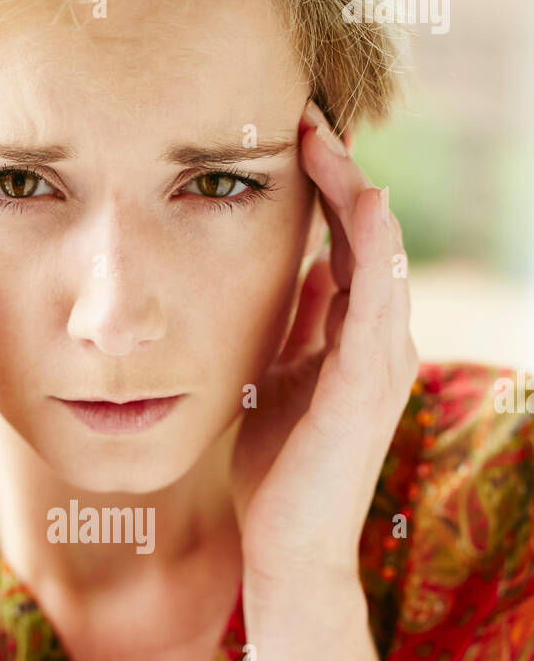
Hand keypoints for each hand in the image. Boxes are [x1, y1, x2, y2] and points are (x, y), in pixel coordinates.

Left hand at [231, 99, 418, 603]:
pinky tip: (360, 201)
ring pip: (379, 257)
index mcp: (354, 340)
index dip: (324, 191)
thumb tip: (300, 271)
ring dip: (355, 193)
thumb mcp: (280, 381)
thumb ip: (296, 329)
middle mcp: (379, 341)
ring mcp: (382, 361)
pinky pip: (378, 300)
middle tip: (306, 114)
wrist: (287, 547)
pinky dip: (372, 247)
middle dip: (340, 174)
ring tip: (326, 138)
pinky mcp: (370, 384)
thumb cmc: (279, 471)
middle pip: (367, 238)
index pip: (347, 246)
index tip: (290, 138)